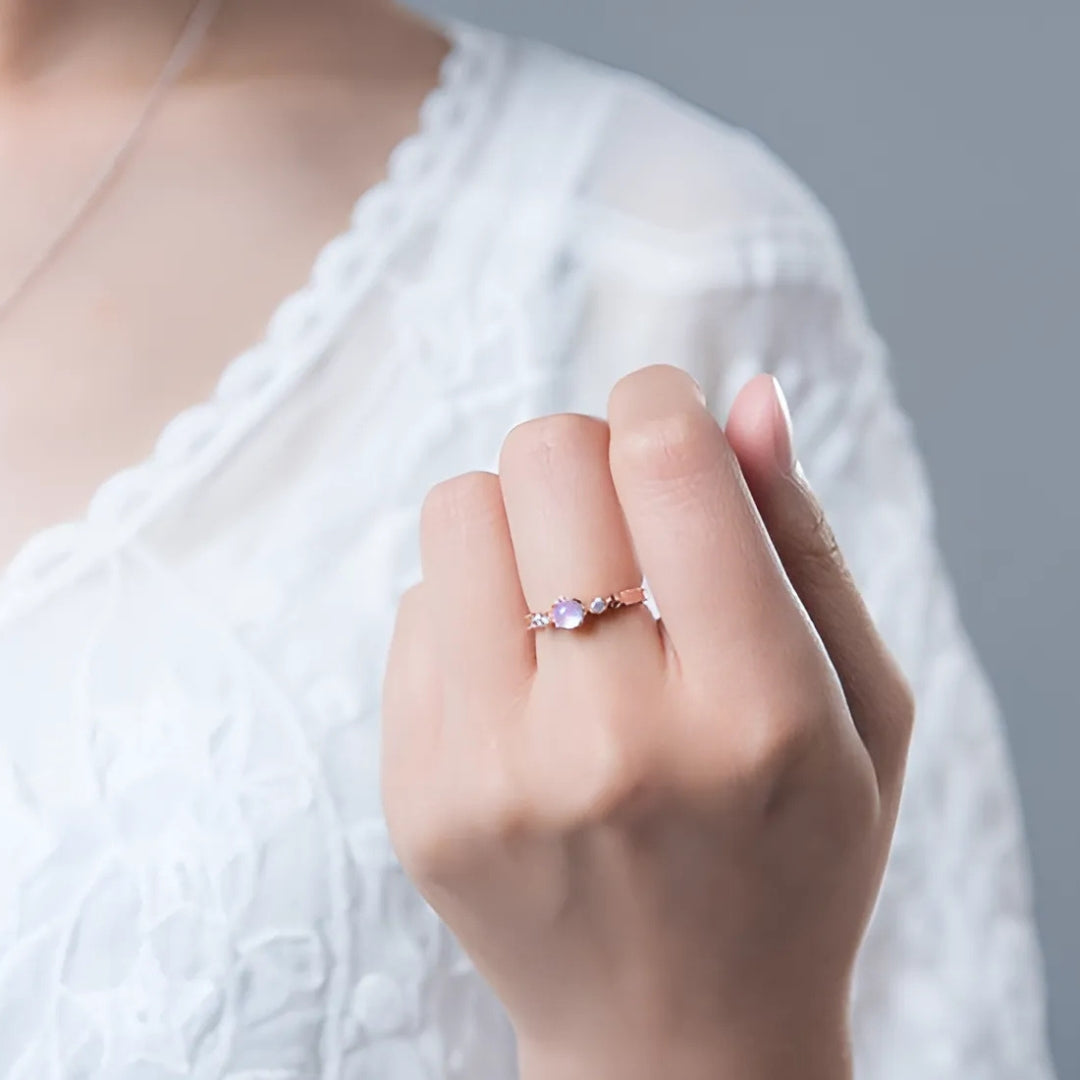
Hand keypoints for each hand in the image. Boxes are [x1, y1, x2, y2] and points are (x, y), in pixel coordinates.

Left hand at [381, 366, 913, 1079]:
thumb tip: (745, 399)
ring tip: (566, 592)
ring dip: (518, 516)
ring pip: (458, 508)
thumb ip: (801, 539)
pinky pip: (416, 600)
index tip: (665, 420)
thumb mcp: (858, 709)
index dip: (661, 401)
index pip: (667, 465)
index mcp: (752, 712)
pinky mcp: (415, 795)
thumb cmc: (789, 860)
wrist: (675, 1036)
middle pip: (544, 461)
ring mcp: (491, 775)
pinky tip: (525, 673)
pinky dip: (473, 601)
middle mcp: (610, 743)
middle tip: (619, 517)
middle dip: (586, 453)